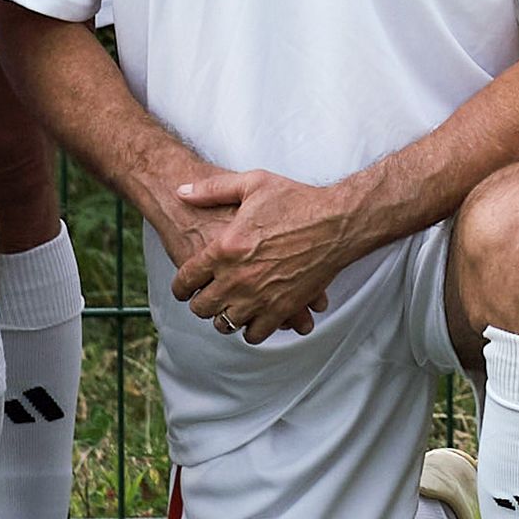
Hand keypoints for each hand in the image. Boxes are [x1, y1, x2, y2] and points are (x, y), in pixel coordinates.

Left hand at [166, 169, 364, 342]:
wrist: (337, 222)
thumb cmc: (298, 201)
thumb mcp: (252, 184)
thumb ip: (212, 189)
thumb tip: (181, 191)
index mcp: (225, 248)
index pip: (186, 280)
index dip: (181, 286)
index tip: (185, 287)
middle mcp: (237, 278)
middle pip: (202, 307)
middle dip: (201, 302)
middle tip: (208, 296)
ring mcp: (260, 297)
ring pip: (225, 324)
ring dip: (224, 316)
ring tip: (229, 307)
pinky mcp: (282, 309)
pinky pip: (254, 334)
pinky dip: (250, 329)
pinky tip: (253, 317)